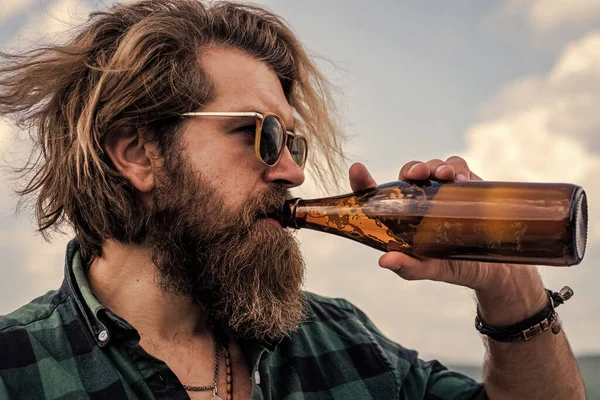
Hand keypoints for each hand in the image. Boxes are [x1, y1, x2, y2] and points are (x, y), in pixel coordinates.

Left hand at [349, 157, 546, 323]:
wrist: (494, 269)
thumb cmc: (454, 267)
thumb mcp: (430, 269)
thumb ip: (409, 267)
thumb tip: (384, 261)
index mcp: (403, 217)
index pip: (377, 194)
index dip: (364, 180)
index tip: (357, 169)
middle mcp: (421, 200)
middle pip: (409, 174)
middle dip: (413, 168)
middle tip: (418, 174)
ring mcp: (444, 191)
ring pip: (434, 167)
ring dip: (437, 166)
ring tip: (445, 176)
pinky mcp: (467, 186)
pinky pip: (459, 167)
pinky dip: (459, 168)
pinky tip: (462, 179)